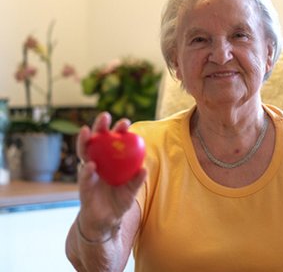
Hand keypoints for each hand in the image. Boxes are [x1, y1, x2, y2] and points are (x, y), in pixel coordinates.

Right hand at [74, 113, 146, 239]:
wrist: (105, 221)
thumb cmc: (118, 201)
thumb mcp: (131, 191)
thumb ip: (137, 180)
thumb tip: (145, 168)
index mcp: (110, 162)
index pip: (112, 142)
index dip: (117, 131)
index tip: (125, 122)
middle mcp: (97, 164)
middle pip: (96, 141)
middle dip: (99, 127)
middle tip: (104, 115)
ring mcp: (88, 174)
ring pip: (84, 154)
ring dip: (85, 141)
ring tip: (88, 130)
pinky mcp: (83, 187)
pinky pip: (84, 177)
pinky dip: (87, 171)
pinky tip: (91, 164)